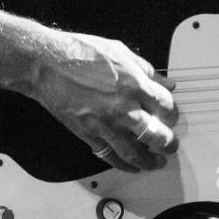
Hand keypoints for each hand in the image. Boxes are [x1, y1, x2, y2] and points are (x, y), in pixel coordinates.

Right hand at [31, 31, 178, 172]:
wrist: (47, 65)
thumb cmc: (80, 53)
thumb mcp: (120, 51)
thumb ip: (146, 69)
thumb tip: (165, 81)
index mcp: (134, 84)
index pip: (165, 105)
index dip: (172, 112)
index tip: (171, 115)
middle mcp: (123, 107)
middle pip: (155, 134)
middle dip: (167, 143)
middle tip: (171, 145)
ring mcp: (105, 123)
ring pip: (134, 151)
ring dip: (149, 161)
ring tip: (157, 162)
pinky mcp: (88, 134)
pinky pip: (108, 155)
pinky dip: (122, 164)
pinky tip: (131, 166)